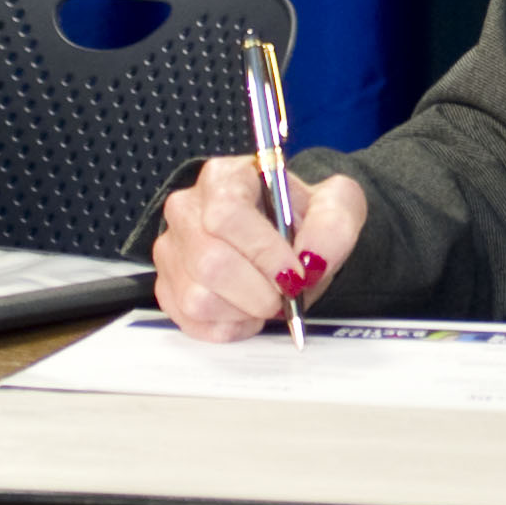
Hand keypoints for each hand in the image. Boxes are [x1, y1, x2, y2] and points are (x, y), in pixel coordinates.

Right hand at [151, 156, 367, 341]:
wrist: (289, 240)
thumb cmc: (302, 218)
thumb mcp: (336, 205)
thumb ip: (334, 225)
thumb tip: (312, 260)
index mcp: (224, 178)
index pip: (227, 215)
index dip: (263, 252)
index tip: (295, 274)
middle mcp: (187, 210)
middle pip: (210, 262)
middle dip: (259, 291)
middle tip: (286, 294)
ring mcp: (172, 251)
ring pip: (198, 299)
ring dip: (245, 310)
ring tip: (266, 297)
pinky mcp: (168, 288)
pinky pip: (192, 323)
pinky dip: (230, 326)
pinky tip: (247, 308)